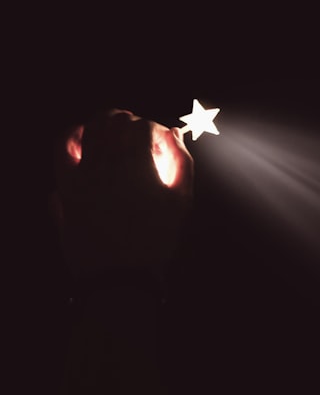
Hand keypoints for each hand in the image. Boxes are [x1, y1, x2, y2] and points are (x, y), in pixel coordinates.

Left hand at [51, 109, 193, 280]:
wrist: (120, 274)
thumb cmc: (156, 240)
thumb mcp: (180, 202)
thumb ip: (181, 163)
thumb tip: (175, 134)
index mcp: (137, 164)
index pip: (145, 126)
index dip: (158, 131)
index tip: (166, 145)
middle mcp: (106, 162)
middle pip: (115, 120)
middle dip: (132, 122)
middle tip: (143, 137)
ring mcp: (82, 172)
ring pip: (89, 128)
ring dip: (105, 123)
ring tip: (117, 134)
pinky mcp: (66, 185)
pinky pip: (62, 148)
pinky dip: (74, 137)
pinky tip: (85, 140)